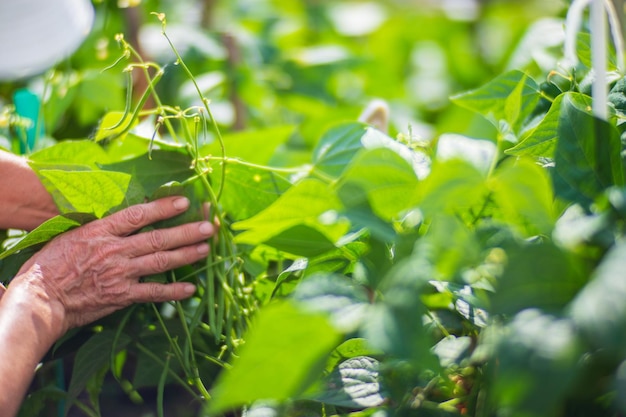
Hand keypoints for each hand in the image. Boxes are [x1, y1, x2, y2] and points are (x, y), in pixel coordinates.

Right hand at [12, 196, 214, 334]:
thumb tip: (122, 220)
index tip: (183, 201)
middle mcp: (115, 250)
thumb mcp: (71, 235)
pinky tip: (191, 289)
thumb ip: (99, 229)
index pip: (138, 215)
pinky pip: (154, 292)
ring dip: (187, 255)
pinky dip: (173, 291)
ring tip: (206, 249)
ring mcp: (121, 274)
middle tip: (209, 227)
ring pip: (161, 261)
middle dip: (186, 231)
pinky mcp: (122, 296)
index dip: (163, 207)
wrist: (40, 299)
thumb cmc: (49, 266)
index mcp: (101, 232)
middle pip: (158, 238)